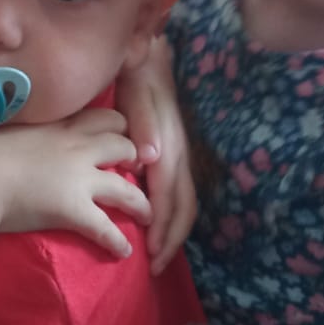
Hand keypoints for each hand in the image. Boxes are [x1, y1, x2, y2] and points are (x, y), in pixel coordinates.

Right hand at [0, 110, 149, 260]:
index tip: (117, 138)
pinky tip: (124, 251)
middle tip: (135, 171)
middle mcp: (77, 148)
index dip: (116, 127)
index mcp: (60, 126)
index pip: (102, 117)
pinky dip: (117, 241)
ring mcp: (80, 180)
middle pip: (122, 146)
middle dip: (134, 158)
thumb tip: (15, 137)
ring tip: (147, 215)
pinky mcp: (74, 210)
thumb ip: (25, 131)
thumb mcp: (8, 129)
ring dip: (141, 203)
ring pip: (126, 188)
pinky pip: (106, 229)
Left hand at [115, 39, 196, 273]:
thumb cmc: (139, 78)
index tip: (150, 256)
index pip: (169, 199)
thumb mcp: (136, 95)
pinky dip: (174, 215)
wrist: (154, 57)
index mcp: (170, 149)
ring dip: (175, 231)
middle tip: (155, 267)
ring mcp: (182, 155)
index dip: (162, 229)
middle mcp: (180, 156)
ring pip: (187, 202)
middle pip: (185, 208)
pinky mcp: (177, 153)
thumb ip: (143, 125)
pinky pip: (181, 192)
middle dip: (172, 240)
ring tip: (159, 254)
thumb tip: (149, 158)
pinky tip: (161, 225)